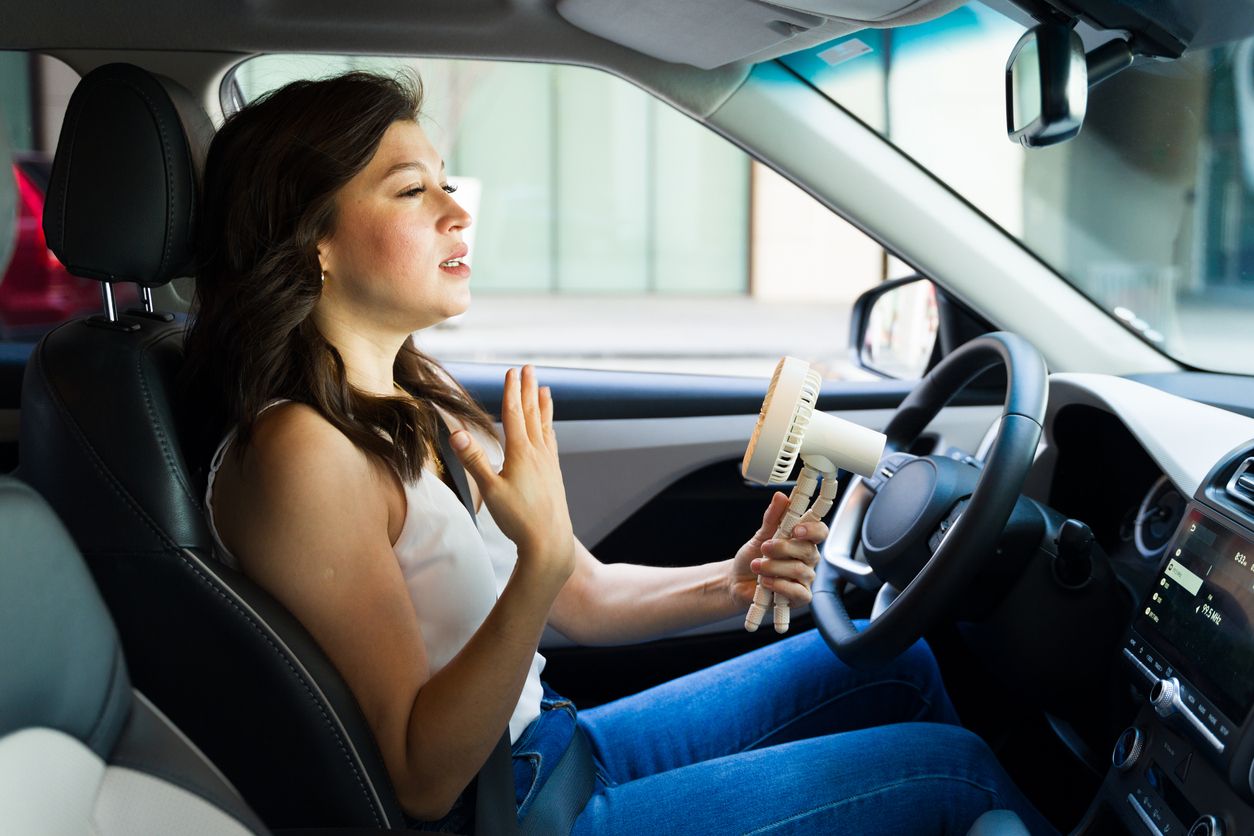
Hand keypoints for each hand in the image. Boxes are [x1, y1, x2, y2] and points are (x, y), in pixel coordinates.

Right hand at [449, 365, 574, 586]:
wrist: (550, 542)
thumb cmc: (518, 519)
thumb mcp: (491, 490)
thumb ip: (474, 460)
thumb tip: (456, 433)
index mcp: (521, 454)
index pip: (514, 415)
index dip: (511, 391)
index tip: (512, 371)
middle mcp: (538, 454)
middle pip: (531, 415)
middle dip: (528, 390)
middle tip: (528, 368)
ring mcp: (548, 464)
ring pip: (544, 427)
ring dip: (542, 406)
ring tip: (544, 389)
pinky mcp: (554, 475)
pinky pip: (551, 443)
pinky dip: (549, 429)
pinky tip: (549, 429)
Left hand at [728, 492, 828, 608]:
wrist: (737, 581)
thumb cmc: (753, 556)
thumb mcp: (760, 535)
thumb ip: (772, 517)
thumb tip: (780, 496)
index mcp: (802, 540)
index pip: (820, 531)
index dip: (812, 529)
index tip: (795, 529)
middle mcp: (807, 559)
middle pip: (808, 550)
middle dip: (783, 548)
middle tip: (764, 548)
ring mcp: (805, 578)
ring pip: (799, 570)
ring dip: (774, 567)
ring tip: (757, 566)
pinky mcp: (800, 597)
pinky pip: (798, 592)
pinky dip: (779, 586)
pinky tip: (765, 582)